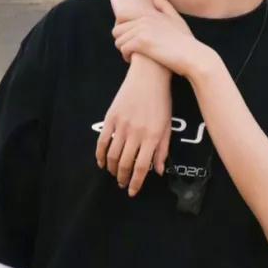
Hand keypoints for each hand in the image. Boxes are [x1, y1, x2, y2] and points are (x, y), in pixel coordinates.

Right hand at [95, 54, 172, 196]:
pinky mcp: (111, 118)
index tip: (132, 191)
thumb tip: (159, 171)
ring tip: (115, 175)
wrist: (149, 75)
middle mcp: (136, 133)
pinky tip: (102, 162)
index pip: (142, 168)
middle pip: (126, 164)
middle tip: (122, 185)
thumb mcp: (167, 126)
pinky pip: (102, 141)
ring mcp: (122, 126)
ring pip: (112, 156)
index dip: (136, 183)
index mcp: (152, 137)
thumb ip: (162, 150)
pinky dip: (100, 155)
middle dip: (123, 178)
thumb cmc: (161, 101)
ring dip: (112, 169)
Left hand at [111, 0, 213, 78]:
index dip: (121, 28)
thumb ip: (165, 7)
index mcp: (150, 14)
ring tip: (131, 56)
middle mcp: (144, 19)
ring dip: (123, 50)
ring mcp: (142, 30)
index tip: (128, 38)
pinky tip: (133, 60)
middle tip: (130, 49)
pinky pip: (124, 49)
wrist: (193, 56)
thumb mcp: (177, 20)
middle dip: (121, 40)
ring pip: (118, 40)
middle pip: (117, 29)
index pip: (122, 15)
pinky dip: (126, 56)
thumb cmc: (186, 41)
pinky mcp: (141, 42)